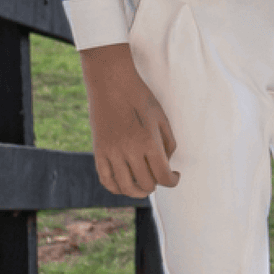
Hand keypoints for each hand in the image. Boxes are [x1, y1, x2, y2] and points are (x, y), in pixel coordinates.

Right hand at [80, 43, 180, 197]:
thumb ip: (168, 143)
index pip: (163, 176)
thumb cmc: (140, 97)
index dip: (173, 181)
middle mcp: (129, 151)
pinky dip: (117, 188)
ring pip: (126, 187)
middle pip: (146, 184)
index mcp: (148, 142)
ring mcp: (111, 153)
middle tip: (160, 175)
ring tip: (145, 185)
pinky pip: (107, 180)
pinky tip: (126, 184)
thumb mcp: (161, 117)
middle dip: (157, 183)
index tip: (175, 177)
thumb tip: (167, 165)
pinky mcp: (98, 152)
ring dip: (138, 191)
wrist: (111, 83)